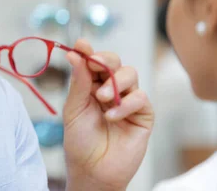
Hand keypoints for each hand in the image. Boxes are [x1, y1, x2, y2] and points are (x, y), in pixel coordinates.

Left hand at [62, 39, 153, 190]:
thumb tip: (75, 54)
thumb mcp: (73, 109)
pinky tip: (112, 116)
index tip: (81, 45)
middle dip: (104, 60)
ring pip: (130, 73)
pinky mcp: (143, 114)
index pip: (92, 61)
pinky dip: (125, 103)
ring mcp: (127, 100)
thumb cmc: (80, 141)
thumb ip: (78, 82)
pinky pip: (140, 97)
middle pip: (114, 62)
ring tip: (101, 99)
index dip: (88, 51)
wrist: (93, 170)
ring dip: (115, 82)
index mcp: (90, 85)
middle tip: (94, 64)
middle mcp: (110, 89)